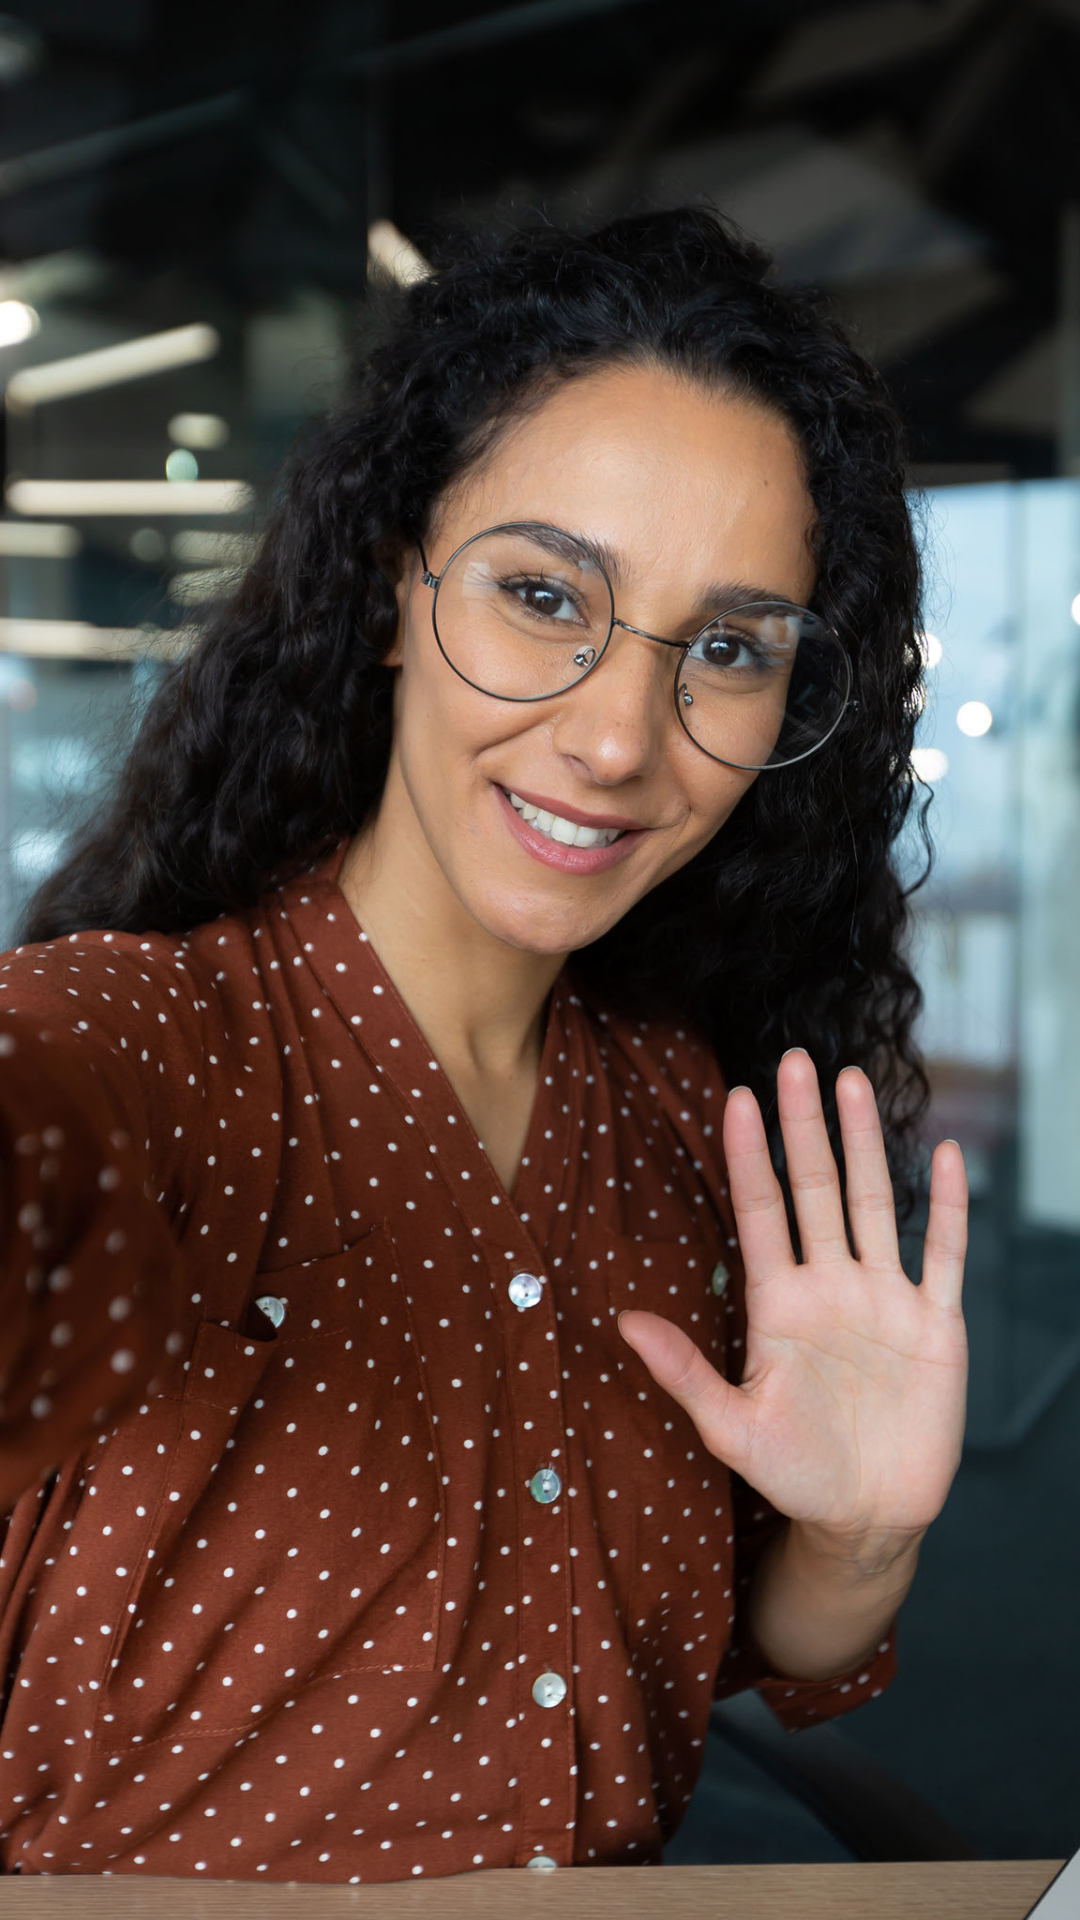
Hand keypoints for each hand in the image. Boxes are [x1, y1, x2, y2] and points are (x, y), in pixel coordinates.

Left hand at [618, 1050, 967, 1553]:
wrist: (866, 1517)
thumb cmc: (794, 1474)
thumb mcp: (730, 1428)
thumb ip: (683, 1372)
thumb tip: (622, 1321)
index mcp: (779, 1302)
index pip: (761, 1211)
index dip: (750, 1156)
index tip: (736, 1098)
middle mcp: (830, 1285)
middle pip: (816, 1189)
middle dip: (805, 1125)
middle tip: (796, 1060)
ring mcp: (885, 1298)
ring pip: (876, 1203)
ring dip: (868, 1144)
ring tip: (857, 1083)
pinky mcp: (935, 1323)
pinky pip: (944, 1253)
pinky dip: (949, 1207)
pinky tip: (949, 1155)